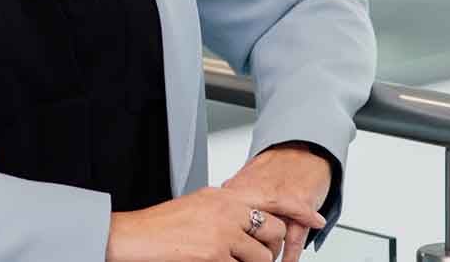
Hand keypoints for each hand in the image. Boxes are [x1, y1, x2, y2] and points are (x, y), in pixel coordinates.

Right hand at [104, 187, 324, 261]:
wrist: (134, 237)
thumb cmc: (162, 225)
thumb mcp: (199, 206)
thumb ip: (226, 210)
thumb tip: (249, 222)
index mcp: (224, 195)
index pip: (272, 198)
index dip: (299, 209)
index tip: (315, 219)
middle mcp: (227, 208)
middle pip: (273, 231)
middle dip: (270, 249)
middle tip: (254, 255)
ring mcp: (223, 231)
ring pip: (262, 256)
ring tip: (229, 260)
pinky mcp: (216, 253)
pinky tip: (214, 261)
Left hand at [222, 143, 332, 261]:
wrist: (306, 148)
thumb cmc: (279, 164)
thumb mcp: (250, 176)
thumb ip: (235, 193)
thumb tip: (218, 207)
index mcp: (241, 187)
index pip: (226, 218)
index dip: (227, 238)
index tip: (225, 248)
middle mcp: (257, 194)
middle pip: (246, 230)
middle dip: (247, 247)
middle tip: (247, 258)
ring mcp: (279, 200)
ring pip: (270, 236)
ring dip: (269, 253)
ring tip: (267, 261)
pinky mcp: (300, 205)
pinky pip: (294, 236)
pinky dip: (291, 253)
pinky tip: (289, 261)